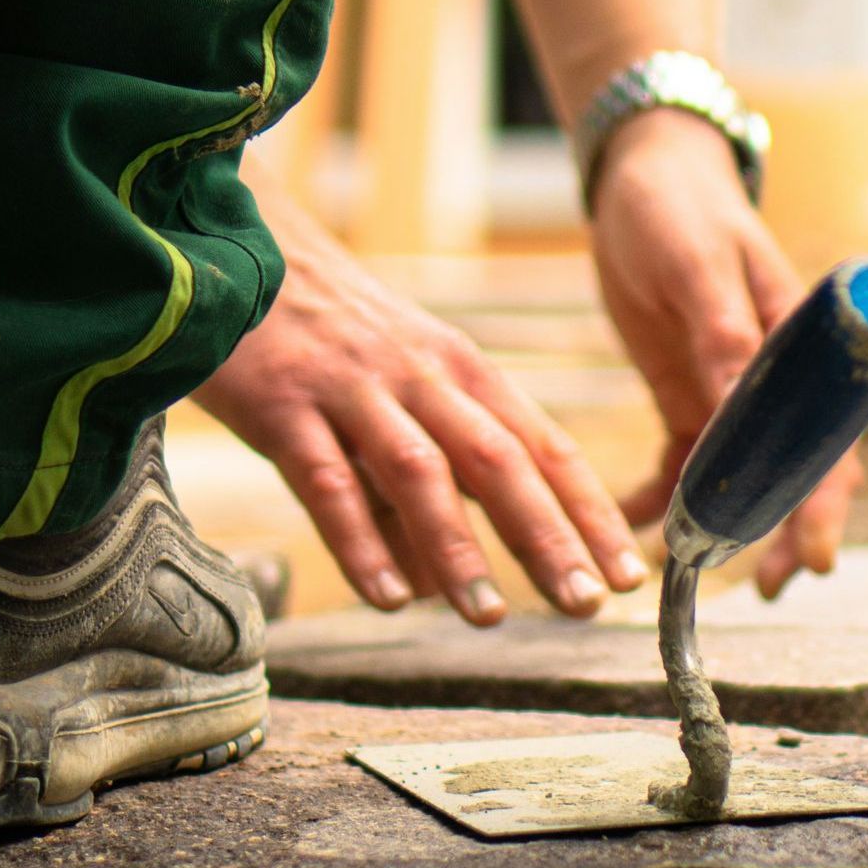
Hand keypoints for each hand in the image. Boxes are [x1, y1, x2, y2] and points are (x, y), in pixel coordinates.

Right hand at [194, 202, 647, 623]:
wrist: (239, 251)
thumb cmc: (329, 335)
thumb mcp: (398, 389)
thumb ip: (426, 476)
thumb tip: (443, 579)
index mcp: (462, 370)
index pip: (543, 444)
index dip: (588, 509)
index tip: (627, 570)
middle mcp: (421, 376)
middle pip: (498, 459)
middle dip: (547, 534)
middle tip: (585, 603)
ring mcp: (354, 388)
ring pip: (420, 471)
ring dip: (458, 546)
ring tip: (489, 616)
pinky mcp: (285, 404)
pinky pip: (328, 479)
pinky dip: (360, 540)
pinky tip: (386, 595)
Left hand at [590, 108, 860, 595]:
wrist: (642, 177)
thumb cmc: (680, 207)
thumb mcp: (698, 266)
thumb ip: (723, 336)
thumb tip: (744, 410)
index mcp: (795, 341)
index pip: (826, 434)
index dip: (825, 500)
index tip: (816, 556)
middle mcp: (772, 375)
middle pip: (792, 467)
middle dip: (783, 530)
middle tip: (768, 588)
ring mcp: (728, 388)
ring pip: (739, 476)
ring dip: (724, 526)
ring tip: (694, 576)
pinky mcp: (687, 390)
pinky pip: (683, 460)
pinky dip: (661, 495)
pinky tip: (631, 521)